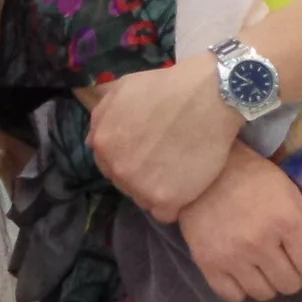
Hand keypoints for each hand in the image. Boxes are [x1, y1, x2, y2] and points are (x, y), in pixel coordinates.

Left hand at [89, 56, 242, 221]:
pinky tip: (185, 185)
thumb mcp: (122, 89)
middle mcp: (118, 169)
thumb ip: (101, 117)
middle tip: (165, 157)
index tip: (147, 151)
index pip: (108, 164)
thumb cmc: (167, 87)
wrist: (210, 97)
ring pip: (143, 200)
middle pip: (125, 184)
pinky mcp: (168, 201)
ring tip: (177, 169)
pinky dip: (174, 203)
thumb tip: (92, 143)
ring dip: (157, 189)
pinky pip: (165, 214)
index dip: (129, 157)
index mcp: (103, 143)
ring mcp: (142, 187)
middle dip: (141, 174)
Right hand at [177, 144, 301, 301]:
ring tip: (258, 262)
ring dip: (266, 281)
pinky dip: (240, 288)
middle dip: (290, 272)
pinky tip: (239, 269)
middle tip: (278, 254)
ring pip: (264, 294)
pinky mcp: (207, 262)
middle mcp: (259, 242)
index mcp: (286, 221)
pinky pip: (234, 296)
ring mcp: (231, 255)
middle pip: (290, 284)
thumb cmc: (253, 179)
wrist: (203, 170)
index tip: (300, 251)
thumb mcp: (290, 195)